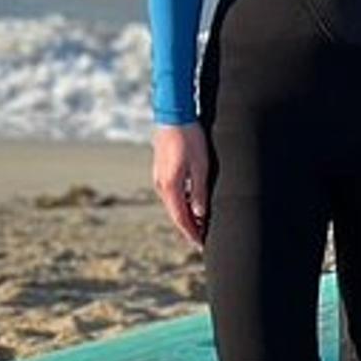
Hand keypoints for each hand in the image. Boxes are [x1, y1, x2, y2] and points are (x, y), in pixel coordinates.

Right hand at [151, 123, 209, 247]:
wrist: (174, 115)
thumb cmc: (190, 138)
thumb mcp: (200, 165)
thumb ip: (199, 191)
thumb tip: (200, 214)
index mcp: (170, 186)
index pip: (181, 217)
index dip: (191, 232)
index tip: (200, 244)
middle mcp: (161, 185)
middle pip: (175, 214)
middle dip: (188, 228)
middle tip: (201, 240)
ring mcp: (159, 178)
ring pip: (172, 205)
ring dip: (185, 216)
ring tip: (198, 226)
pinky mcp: (162, 171)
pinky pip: (171, 194)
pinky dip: (181, 204)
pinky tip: (190, 206)